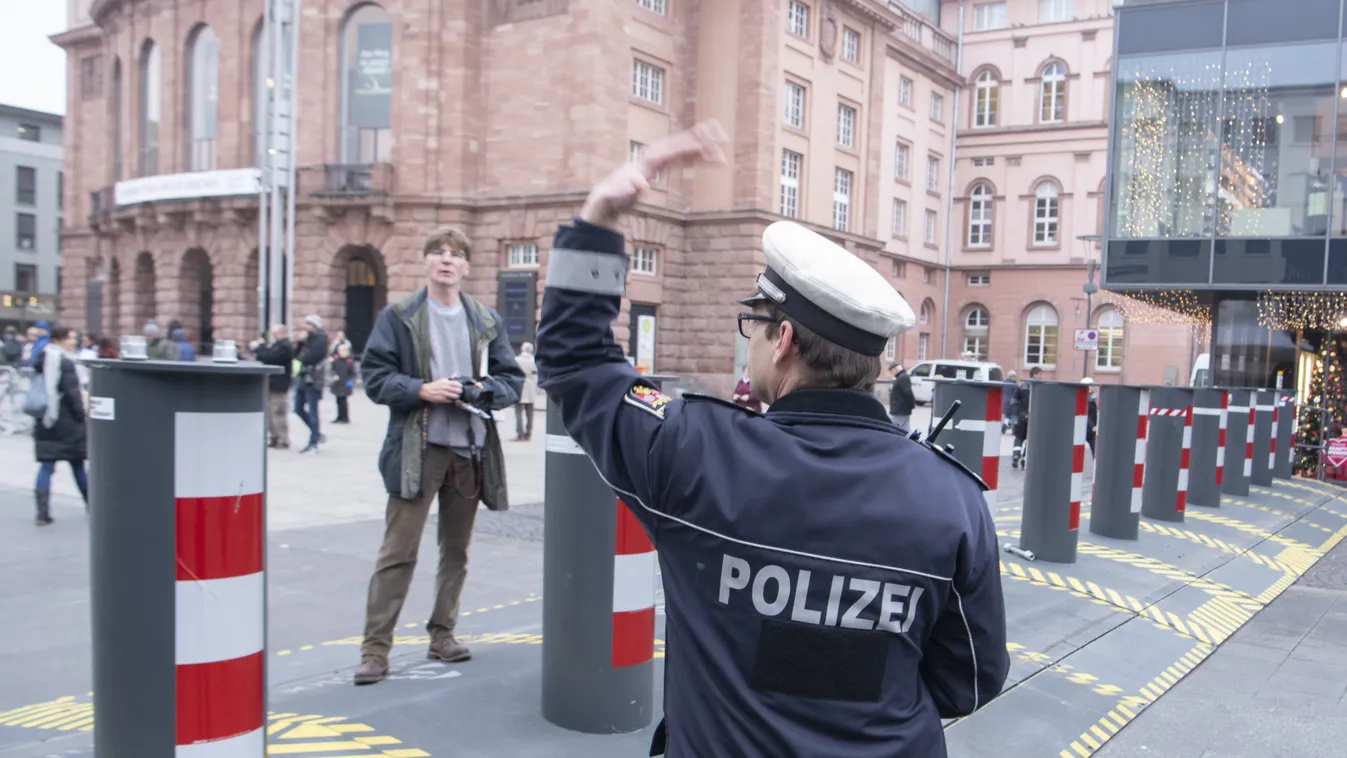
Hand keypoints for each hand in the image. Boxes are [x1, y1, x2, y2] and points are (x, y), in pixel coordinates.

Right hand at [419, 379, 463, 403]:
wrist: (425, 391)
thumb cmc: (434, 386)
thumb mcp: (442, 380)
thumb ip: (450, 378)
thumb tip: (455, 373)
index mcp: (446, 382)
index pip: (457, 384)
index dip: (460, 386)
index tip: (460, 387)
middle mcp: (445, 388)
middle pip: (458, 390)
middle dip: (460, 392)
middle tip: (459, 392)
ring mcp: (444, 394)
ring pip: (456, 396)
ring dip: (457, 397)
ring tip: (456, 396)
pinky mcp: (442, 399)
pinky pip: (451, 401)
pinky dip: (452, 400)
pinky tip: (451, 399)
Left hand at [580, 121, 728, 228]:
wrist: (605, 199)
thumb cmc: (613, 199)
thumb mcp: (620, 197)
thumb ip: (630, 190)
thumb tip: (641, 184)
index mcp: (648, 161)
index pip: (674, 150)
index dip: (692, 146)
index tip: (709, 146)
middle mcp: (653, 156)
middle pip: (681, 144)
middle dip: (702, 141)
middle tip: (724, 138)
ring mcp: (655, 160)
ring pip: (682, 149)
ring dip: (701, 147)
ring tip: (721, 144)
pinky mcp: (657, 167)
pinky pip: (678, 158)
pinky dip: (692, 156)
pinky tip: (705, 157)